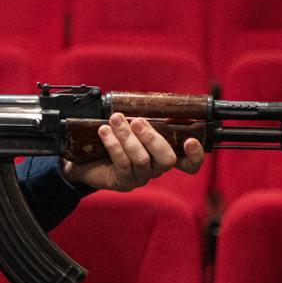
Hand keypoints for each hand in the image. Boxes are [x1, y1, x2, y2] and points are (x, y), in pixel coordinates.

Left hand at [61, 114, 204, 191]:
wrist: (87, 161)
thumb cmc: (113, 141)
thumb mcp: (130, 128)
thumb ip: (141, 120)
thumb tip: (141, 100)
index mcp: (163, 154)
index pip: (189, 163)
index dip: (195, 155)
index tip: (190, 140)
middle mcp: (155, 168)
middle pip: (166, 159)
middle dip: (152, 137)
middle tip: (137, 121)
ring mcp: (140, 177)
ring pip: (141, 159)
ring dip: (127, 136)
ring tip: (115, 120)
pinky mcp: (123, 181)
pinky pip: (122, 162)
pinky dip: (113, 144)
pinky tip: (104, 131)